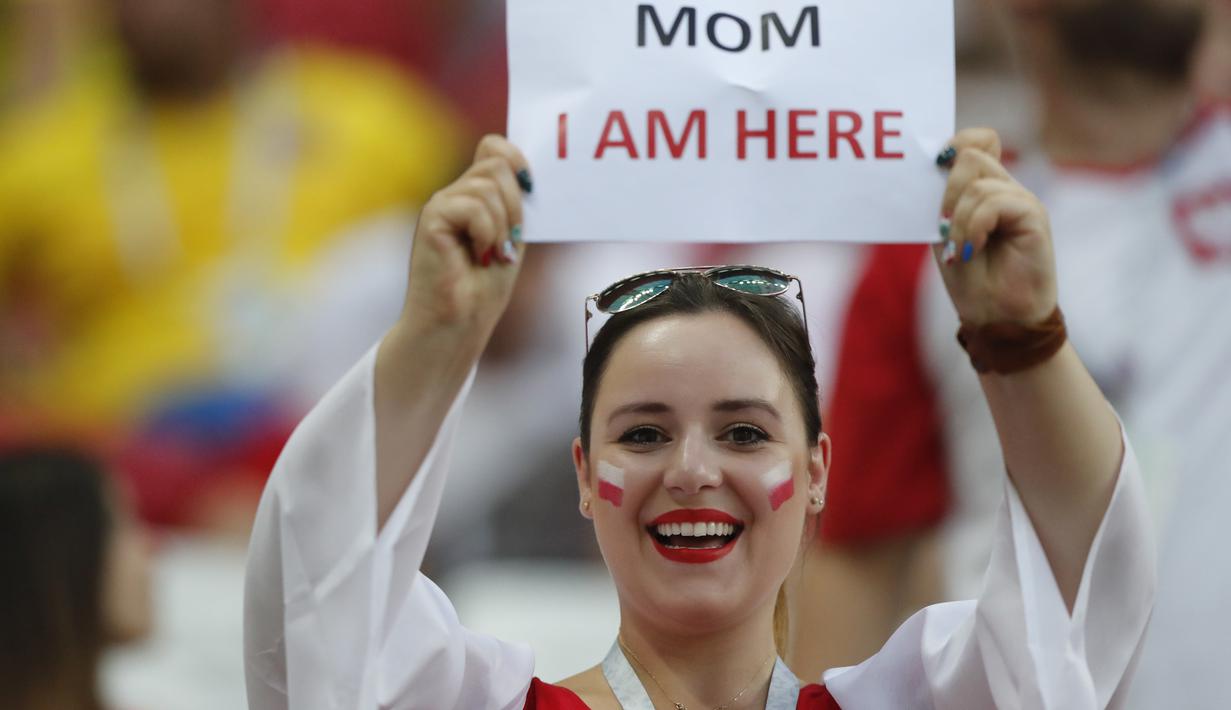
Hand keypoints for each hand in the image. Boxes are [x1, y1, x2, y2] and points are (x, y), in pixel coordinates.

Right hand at [399, 135, 530, 351]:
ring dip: (502, 227)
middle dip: (516, 205)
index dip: (516, 158)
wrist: (458, 323)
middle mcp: (455, 194)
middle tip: (508, 243)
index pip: (493, 146)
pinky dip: (487, 234)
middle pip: (496, 164)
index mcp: (474, 195)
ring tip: (492, 255)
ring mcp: (442, 204)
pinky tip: (478, 256)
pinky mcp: (432, 218)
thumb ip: (516, 205)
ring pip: (488, 186)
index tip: (532, 189)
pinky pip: (474, 208)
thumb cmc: (483, 289)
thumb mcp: (512, 238)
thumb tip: (528, 173)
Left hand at [934, 128, 1057, 325]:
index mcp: (985, 188)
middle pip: (972, 154)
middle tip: (943, 229)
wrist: (995, 318)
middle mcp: (1006, 188)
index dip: (956, 142)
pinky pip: (993, 202)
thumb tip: (937, 164)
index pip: (979, 139)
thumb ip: (944, 200)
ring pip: (977, 181)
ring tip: (959, 252)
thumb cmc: (971, 279)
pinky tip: (972, 251)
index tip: (934, 165)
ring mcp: (1021, 200)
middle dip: (946, 192)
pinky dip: (973, 227)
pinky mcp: (1034, 215)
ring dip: (957, 220)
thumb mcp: (945, 233)